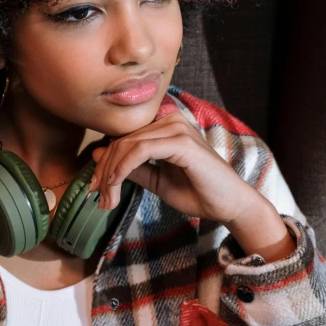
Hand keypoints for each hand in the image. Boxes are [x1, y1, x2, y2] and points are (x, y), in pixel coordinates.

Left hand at [89, 111, 295, 260]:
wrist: (229, 205)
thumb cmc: (199, 193)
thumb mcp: (157, 181)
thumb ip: (133, 168)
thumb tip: (100, 156)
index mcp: (166, 127)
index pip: (125, 138)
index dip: (106, 162)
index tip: (97, 188)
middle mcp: (171, 121)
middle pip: (122, 140)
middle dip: (105, 170)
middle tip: (97, 196)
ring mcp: (177, 129)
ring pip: (127, 145)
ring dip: (111, 173)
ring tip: (106, 198)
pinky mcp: (181, 142)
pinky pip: (140, 151)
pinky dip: (123, 168)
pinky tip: (116, 185)